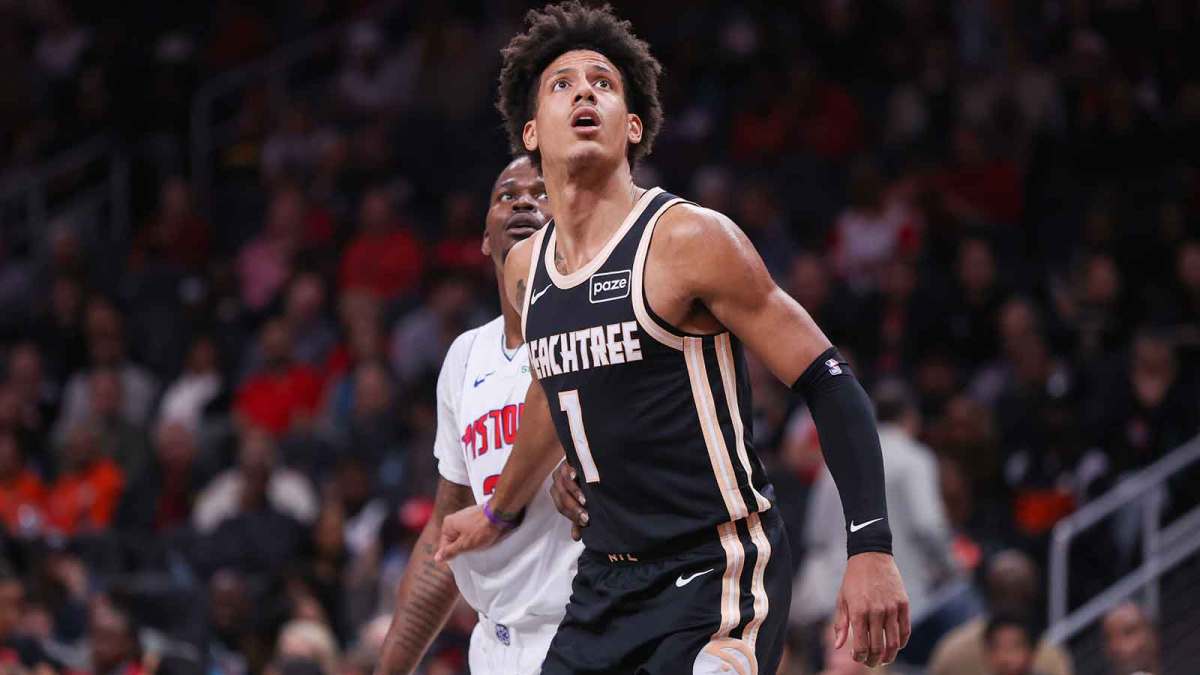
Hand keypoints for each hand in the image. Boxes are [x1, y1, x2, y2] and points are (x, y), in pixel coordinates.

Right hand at [434, 505, 501, 561]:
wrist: (499, 514)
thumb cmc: (482, 528)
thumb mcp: (464, 545)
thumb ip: (450, 552)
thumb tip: (437, 558)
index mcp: (448, 524)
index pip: (445, 546)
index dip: (453, 555)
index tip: (463, 560)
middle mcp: (455, 519)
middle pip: (455, 540)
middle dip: (463, 548)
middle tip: (473, 552)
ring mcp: (465, 517)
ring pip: (465, 536)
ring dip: (471, 542)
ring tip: (480, 544)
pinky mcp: (476, 517)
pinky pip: (473, 531)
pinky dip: (478, 536)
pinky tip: (484, 538)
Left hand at [549, 462, 587, 539]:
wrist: (587, 462)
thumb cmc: (585, 486)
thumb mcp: (582, 504)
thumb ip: (578, 518)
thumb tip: (576, 538)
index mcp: (557, 494)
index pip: (562, 508)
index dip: (573, 516)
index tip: (586, 522)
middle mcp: (556, 483)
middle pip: (562, 498)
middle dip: (575, 509)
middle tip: (586, 516)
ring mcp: (560, 471)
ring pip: (564, 485)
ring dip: (574, 493)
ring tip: (584, 500)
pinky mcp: (566, 460)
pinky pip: (566, 468)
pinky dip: (570, 472)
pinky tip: (576, 475)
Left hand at [833, 552, 909, 666]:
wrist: (871, 555)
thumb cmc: (853, 579)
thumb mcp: (842, 600)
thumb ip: (841, 624)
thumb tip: (838, 646)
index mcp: (858, 611)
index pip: (861, 645)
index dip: (860, 657)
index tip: (858, 658)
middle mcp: (876, 611)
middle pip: (878, 647)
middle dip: (874, 660)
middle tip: (871, 663)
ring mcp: (892, 608)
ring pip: (894, 643)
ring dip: (889, 655)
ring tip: (884, 659)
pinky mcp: (903, 604)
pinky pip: (905, 630)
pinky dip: (902, 642)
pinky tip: (896, 646)